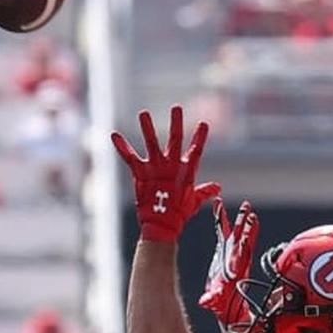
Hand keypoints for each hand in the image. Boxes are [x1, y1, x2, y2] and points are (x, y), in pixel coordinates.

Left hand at [111, 105, 219, 242]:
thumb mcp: (194, 201)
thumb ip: (205, 191)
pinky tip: (114, 135)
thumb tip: (218, 187)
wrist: (162, 224)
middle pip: (175, 139)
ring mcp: (155, 168)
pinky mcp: (141, 173)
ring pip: (152, 143)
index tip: (204, 123)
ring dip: (147, 127)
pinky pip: (130, 157)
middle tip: (176, 108)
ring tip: (144, 113)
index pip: (196, 151)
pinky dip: (122, 146)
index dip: (200, 137)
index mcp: (186, 172)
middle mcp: (171, 166)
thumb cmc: (179, 213)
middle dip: (176, 123)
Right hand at [199, 198, 258, 327]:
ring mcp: (231, 254)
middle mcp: (236, 258)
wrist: (225, 306)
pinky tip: (222, 210)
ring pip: (236, 232)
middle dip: (244, 222)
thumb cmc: (222, 305)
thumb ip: (211, 300)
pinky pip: (225, 234)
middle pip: (242, 236)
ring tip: (243, 205)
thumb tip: (205, 301)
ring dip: (239, 219)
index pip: (243, 248)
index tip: (251, 222)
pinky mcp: (223, 252)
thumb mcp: (215, 302)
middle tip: (247, 207)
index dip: (247, 235)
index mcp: (236, 267)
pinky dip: (224, 222)